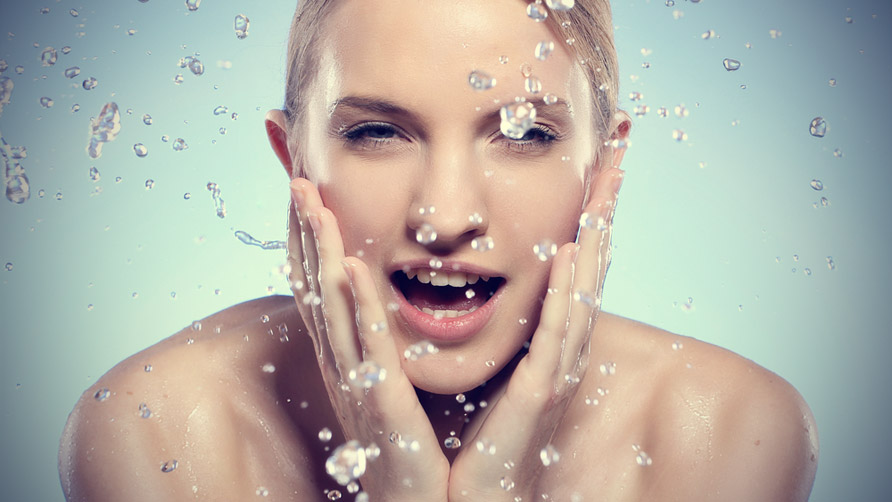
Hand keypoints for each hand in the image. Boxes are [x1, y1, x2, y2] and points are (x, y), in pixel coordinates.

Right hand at [287, 178, 449, 500]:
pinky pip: (368, 344)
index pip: (322, 290)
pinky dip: (358, 303)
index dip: (311, 243)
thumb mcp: (389, 388)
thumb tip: (386, 312)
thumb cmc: (407, 448)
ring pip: (333, 305)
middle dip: (306, 233)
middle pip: (316, 287)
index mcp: (348, 359)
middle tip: (297, 181)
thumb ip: (384, 349)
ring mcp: (357, 381)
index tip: (307, 197)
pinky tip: (352, 266)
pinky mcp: (383, 400)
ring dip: (322, 252)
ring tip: (313, 205)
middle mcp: (342, 365)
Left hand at [447, 167, 624, 500]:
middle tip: (619, 146)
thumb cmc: (477, 430)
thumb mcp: (486, 360)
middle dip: (605, 205)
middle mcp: (563, 344)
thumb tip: (466, 275)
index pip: (574, 259)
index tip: (597, 159)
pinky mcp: (540, 392)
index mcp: (549, 335)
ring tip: (607, 180)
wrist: (475, 494)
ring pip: (584, 288)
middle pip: (590, 262)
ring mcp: (557, 366)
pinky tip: (572, 252)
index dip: (589, 209)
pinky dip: (568, 292)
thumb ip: (489, 321)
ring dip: (596, 234)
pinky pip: (557, 334)